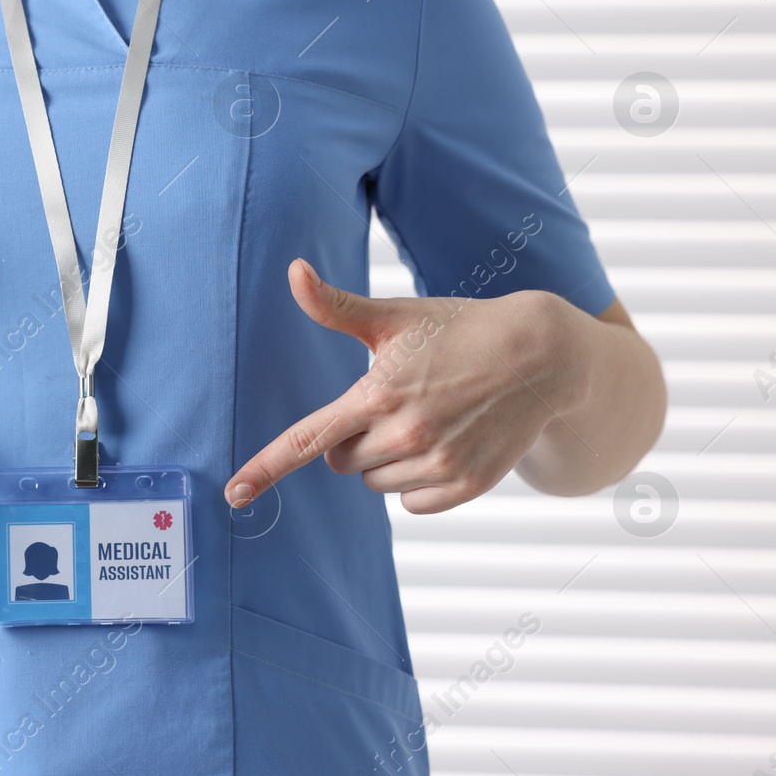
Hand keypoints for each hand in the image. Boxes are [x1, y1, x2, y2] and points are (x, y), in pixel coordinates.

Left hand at [225, 259, 588, 513]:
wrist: (541, 355)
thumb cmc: (459, 329)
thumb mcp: (395, 317)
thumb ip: (335, 306)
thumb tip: (293, 272)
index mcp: (378, 394)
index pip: (307, 439)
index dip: (266, 467)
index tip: (234, 493)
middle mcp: (406, 434)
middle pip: (341, 461)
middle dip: (354, 437)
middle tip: (393, 403)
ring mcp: (439, 463)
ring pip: (376, 483)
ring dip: (386, 460)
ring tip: (426, 418)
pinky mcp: (467, 485)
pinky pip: (413, 503)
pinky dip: (418, 482)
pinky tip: (445, 443)